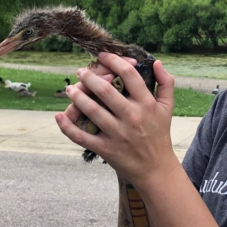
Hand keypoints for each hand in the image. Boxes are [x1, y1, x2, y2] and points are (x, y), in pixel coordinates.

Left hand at [55, 52, 179, 186]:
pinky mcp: (106, 149)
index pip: (129, 75)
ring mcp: (117, 134)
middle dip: (89, 77)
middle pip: (106, 90)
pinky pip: (82, 136)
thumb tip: (157, 62)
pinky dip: (68, 126)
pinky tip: (59, 115)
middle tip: (80, 71)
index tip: (102, 56)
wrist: (156, 170)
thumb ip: (166, 83)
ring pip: (91, 110)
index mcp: (147, 104)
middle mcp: (132, 117)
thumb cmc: (160, 135)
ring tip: (70, 89)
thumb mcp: (167, 108)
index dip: (114, 61)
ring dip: (77, 96)